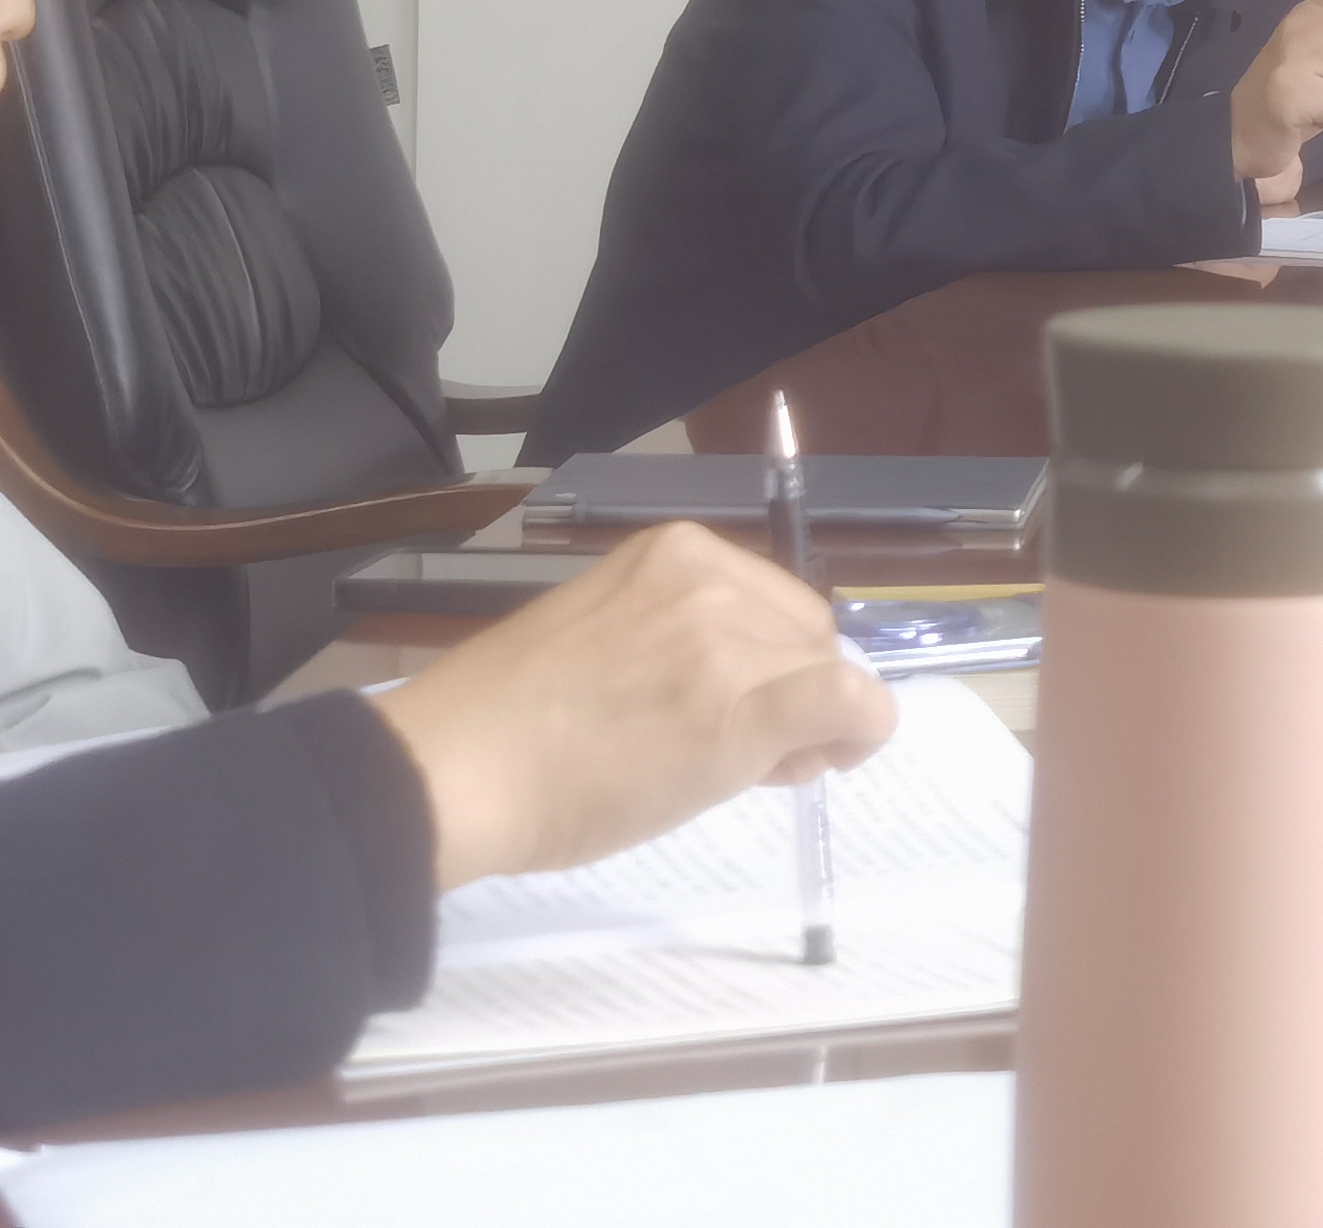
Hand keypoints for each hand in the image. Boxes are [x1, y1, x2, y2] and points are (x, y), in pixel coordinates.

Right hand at [375, 517, 896, 892]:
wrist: (461, 771)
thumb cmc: (511, 719)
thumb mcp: (604, 633)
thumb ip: (679, 636)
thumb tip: (750, 681)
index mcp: (672, 552)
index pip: (773, 600)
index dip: (772, 662)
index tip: (735, 709)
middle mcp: (709, 580)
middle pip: (807, 635)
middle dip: (794, 694)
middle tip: (742, 756)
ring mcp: (726, 641)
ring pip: (829, 675)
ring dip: (810, 728)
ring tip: (746, 772)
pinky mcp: (742, 709)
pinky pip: (851, 703)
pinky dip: (862, 731)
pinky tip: (830, 760)